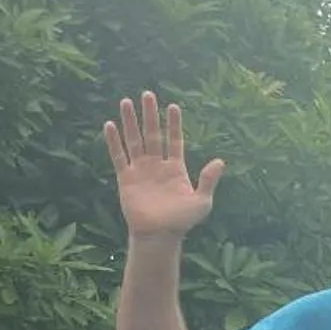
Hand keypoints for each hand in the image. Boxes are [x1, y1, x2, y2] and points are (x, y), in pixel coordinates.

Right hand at [103, 93, 223, 239]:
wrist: (159, 235)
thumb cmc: (182, 221)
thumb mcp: (202, 201)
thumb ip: (209, 180)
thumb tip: (220, 161)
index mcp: (176, 168)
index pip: (174, 140)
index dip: (174, 124)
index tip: (173, 106)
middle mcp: (157, 165)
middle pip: (153, 134)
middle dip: (150, 115)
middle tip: (147, 94)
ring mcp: (141, 170)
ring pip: (134, 140)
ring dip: (130, 122)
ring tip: (127, 101)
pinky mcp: (126, 177)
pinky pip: (119, 155)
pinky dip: (114, 141)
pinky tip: (110, 125)